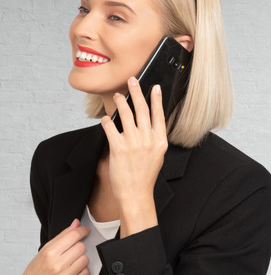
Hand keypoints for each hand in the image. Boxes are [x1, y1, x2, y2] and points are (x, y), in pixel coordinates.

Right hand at [16, 219, 89, 274]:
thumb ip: (63, 235)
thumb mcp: (46, 249)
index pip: (74, 235)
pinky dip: (82, 271)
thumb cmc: (36, 270)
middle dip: (79, 247)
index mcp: (50, 252)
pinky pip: (86, 273)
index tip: (85, 230)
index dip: (83, 230)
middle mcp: (57, 265)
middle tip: (72, 251)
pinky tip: (74, 271)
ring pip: (85, 259)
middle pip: (81, 247)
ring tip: (71, 262)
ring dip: (81, 259)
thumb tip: (76, 223)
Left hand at [101, 77, 167, 236]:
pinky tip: (106, 118)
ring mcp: (133, 143)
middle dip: (136, 92)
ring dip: (120, 102)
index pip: (158, 114)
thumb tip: (150, 121)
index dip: (156, 99)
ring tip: (116, 96)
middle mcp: (148, 139)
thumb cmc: (145, 175)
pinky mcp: (118, 148)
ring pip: (126, 114)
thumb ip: (154, 137)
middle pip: (142, 109)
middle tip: (132, 81)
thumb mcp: (157, 155)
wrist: (136, 193)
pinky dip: (107, 120)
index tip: (154, 87)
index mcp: (160, 141)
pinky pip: (111, 127)